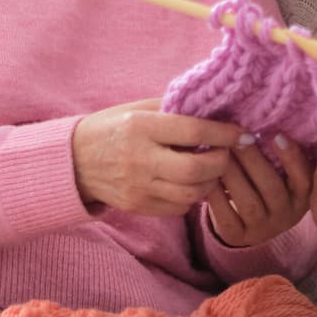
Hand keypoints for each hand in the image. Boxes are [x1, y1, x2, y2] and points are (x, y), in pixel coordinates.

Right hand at [72, 101, 250, 216]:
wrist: (74, 161)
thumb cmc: (112, 128)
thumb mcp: (137, 109)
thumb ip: (173, 109)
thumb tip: (216, 110)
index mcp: (141, 127)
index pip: (194, 131)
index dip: (224, 133)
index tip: (242, 132)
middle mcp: (140, 159)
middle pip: (197, 168)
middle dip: (222, 162)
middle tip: (227, 153)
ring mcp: (138, 187)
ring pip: (192, 193)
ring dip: (210, 182)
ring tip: (211, 168)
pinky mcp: (138, 206)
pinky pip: (178, 207)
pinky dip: (192, 197)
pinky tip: (191, 183)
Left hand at [206, 135, 313, 247]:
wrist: (247, 222)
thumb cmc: (263, 185)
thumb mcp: (280, 175)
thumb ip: (278, 155)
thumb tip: (264, 120)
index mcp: (301, 198)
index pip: (304, 180)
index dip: (292, 158)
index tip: (276, 135)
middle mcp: (286, 217)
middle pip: (272, 189)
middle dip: (253, 161)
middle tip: (236, 139)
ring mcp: (262, 230)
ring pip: (248, 203)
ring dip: (233, 175)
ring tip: (219, 154)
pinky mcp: (238, 237)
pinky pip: (226, 216)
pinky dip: (216, 195)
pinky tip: (207, 176)